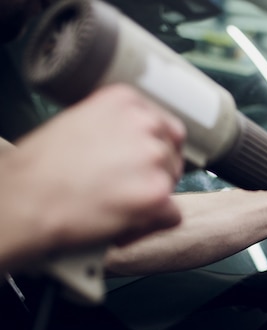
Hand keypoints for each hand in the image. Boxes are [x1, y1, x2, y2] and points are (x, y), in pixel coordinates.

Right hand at [8, 84, 184, 255]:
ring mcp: (154, 157)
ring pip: (172, 182)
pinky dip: (153, 223)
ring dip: (152, 197)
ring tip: (116, 203)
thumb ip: (118, 126)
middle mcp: (145, 124)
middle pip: (171, 154)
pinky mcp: (157, 192)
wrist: (25, 199)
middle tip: (123, 186)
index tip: (137, 163)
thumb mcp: (81, 122)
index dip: (152, 150)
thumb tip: (145, 142)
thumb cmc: (42, 167)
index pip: (165, 127)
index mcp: (127, 101)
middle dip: (154, 172)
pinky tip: (126, 222)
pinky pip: (173, 214)